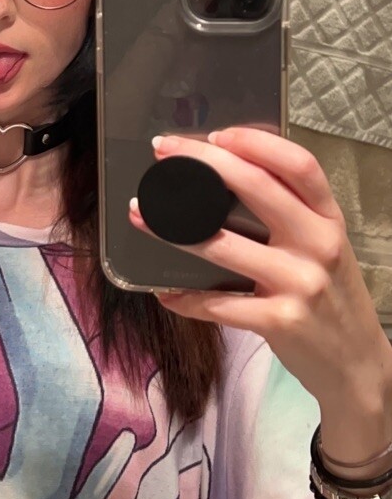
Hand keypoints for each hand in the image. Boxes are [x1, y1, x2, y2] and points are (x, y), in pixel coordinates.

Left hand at [128, 127, 391, 412]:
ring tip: (141, 213)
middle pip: (257, 188)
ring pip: (223, 245)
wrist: (357, 364)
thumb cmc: (331, 298)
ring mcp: (299, 284)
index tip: (216, 134)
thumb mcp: (326, 249)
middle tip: (164, 150)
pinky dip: (184, 298)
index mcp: (329, 219)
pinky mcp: (278, 322)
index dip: (257, 143)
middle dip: (203, 164)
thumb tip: (229, 178)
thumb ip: (292, 216)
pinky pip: (217, 304)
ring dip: (172, 229)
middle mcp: (318, 245)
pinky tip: (163, 291)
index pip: (299, 165)